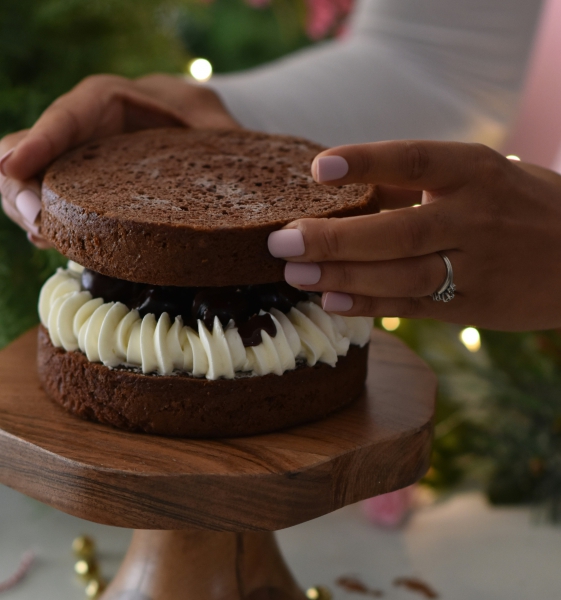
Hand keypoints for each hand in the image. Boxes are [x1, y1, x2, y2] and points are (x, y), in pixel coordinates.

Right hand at [0, 74, 237, 247]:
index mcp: (115, 103)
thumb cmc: (209, 128)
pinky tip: (54, 241)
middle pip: (31, 150)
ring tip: (45, 237)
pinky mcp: (82, 190)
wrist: (202, 140)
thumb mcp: (220, 130)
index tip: (13, 167)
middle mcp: (87, 133)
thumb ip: (222, 144)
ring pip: (31, 180)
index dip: (40, 140)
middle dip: (23, 186)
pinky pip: (51, 203)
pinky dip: (46, 223)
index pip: (70, 114)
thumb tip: (235, 184)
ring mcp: (80, 163)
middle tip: (37, 222)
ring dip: (29, 210)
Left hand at [267, 141, 560, 330]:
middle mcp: (477, 217)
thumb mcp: (483, 177)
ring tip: (294, 275)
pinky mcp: (477, 307)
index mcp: (477, 171)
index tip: (317, 169)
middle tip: (281, 242)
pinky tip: (333, 303)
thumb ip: (421, 186)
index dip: (365, 163)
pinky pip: (415, 307)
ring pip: (401, 274)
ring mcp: (479, 266)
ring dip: (342, 277)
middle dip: (333, 239)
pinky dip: (371, 306)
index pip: (414, 161)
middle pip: (396, 231)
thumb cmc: (520, 206)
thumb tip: (347, 192)